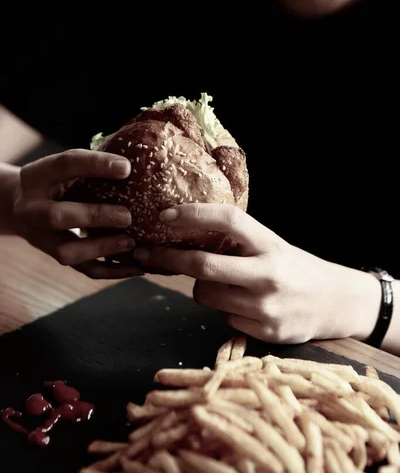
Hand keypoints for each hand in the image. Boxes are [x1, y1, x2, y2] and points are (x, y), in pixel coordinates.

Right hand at [12, 149, 142, 278]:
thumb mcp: (62, 168)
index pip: (64, 165)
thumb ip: (89, 165)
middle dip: (94, 217)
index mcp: (36, 176)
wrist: (20, 207)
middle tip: (127, 216)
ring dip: (102, 248)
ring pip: (66, 251)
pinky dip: (111, 270)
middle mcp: (32, 209)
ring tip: (131, 243)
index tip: (126, 168)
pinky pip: (83, 269)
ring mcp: (41, 237)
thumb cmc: (54, 181)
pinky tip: (135, 267)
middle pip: (56, 216)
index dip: (95, 165)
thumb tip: (132, 163)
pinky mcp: (55, 255)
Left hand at [134, 204, 380, 343]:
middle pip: (203, 265)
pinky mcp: (263, 330)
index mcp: (270, 243)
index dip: (193, 214)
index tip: (165, 215)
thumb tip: (185, 237)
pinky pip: (222, 316)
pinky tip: (243, 303)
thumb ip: (237, 243)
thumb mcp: (271, 245)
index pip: (227, 219)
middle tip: (146, 253)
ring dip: (200, 286)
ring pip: (205, 294)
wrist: (335, 302)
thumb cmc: (294, 267)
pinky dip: (222, 307)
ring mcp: (265, 305)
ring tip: (221, 282)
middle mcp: (268, 272)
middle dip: (168, 258)